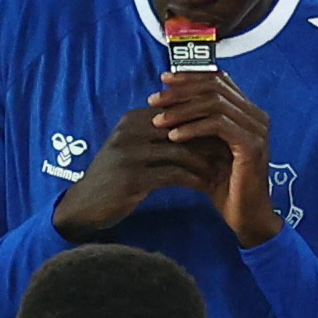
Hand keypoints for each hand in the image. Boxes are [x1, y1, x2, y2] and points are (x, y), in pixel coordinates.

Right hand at [48, 107, 213, 238]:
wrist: (84, 206)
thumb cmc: (115, 178)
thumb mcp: (134, 149)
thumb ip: (159, 136)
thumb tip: (198, 126)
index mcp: (133, 119)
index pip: (178, 111)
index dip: (205, 121)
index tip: (228, 132)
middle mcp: (130, 131)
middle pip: (182, 128)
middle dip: (211, 140)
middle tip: (233, 150)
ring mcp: (129, 154)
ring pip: (181, 151)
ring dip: (206, 162)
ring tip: (224, 170)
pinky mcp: (131, 178)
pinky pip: (173, 174)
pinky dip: (194, 179)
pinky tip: (208, 186)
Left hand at [148, 72, 279, 244]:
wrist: (246, 217)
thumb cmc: (224, 186)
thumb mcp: (206, 150)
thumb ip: (195, 125)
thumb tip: (164, 105)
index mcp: (247, 112)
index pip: (218, 80)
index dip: (190, 76)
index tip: (163, 80)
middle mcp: (256, 115)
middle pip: (215, 86)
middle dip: (181, 91)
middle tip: (154, 100)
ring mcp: (256, 129)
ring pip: (214, 103)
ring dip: (182, 110)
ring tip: (158, 120)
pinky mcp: (251, 145)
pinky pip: (218, 125)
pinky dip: (193, 127)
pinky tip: (173, 136)